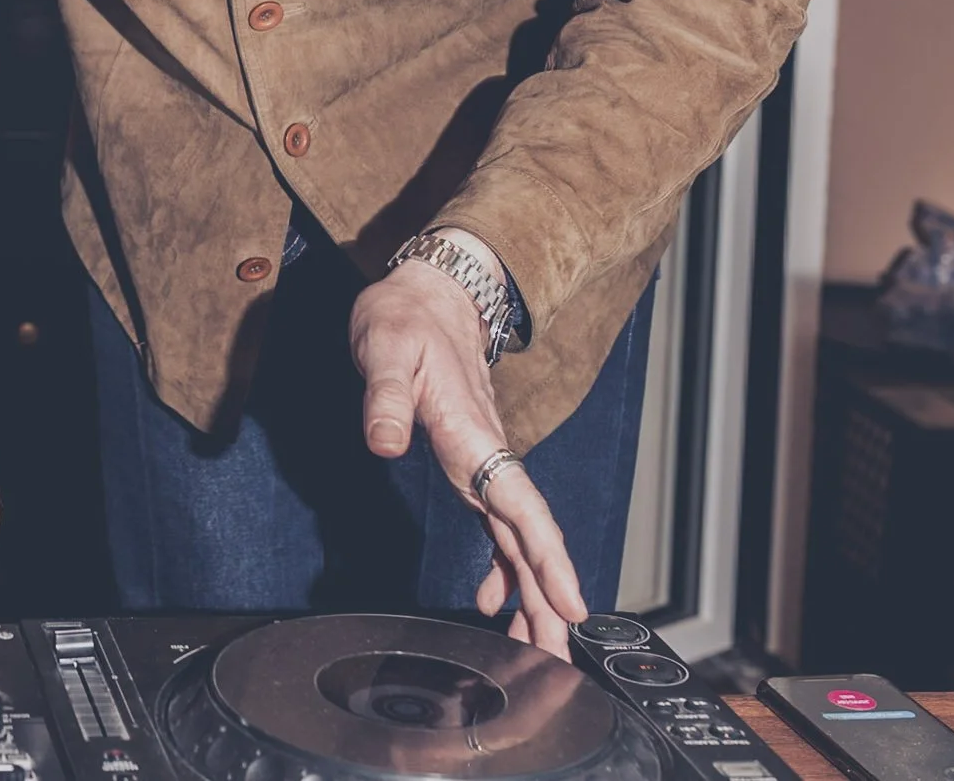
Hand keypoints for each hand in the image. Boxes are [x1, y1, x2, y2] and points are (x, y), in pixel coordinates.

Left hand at [349, 234, 586, 656]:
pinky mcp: (471, 466)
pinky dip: (504, 569)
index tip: (571, 605)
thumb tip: (383, 442)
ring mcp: (483, 464)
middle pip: (529, 537)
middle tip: (559, 659)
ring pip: (519, 540)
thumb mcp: (384, 348)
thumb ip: (384, 397)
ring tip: (539, 650)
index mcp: (473, 434)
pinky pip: (499, 528)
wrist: (427, 295)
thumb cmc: (405, 319)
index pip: (519, 503)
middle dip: (548, 599)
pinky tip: (494, 602)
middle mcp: (488, 456)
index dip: (547, 557)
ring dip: (532, 594)